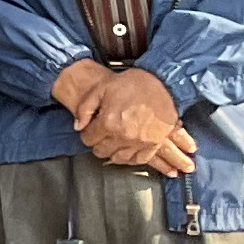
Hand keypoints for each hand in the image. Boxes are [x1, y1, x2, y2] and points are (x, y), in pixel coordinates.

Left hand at [70, 64, 195, 174]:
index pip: (88, 139)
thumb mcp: (102, 88)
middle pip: (101, 151)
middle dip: (98, 142)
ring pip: (118, 158)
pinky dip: (130, 157)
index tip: (92, 127)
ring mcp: (139, 143)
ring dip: (113, 151)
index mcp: (108, 123)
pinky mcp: (153, 145)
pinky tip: (127, 148)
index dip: (88, 132)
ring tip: (114, 140)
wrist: (165, 83)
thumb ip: (85, 108)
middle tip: (102, 133)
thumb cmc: (134, 83)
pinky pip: (137, 160)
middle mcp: (123, 137)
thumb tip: (78, 126)